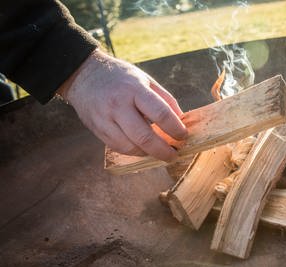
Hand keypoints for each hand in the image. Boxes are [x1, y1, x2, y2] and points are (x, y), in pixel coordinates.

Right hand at [57, 49, 186, 160]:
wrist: (83, 75)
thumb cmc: (120, 77)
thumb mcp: (145, 79)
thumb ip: (165, 99)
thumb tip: (181, 121)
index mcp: (135, 89)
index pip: (160, 113)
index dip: (175, 128)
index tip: (184, 136)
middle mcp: (118, 105)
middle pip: (144, 137)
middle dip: (163, 150)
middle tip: (175, 154)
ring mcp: (105, 119)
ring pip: (131, 147)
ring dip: (149, 154)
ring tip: (161, 152)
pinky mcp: (97, 130)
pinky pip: (119, 148)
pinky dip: (135, 151)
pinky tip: (144, 149)